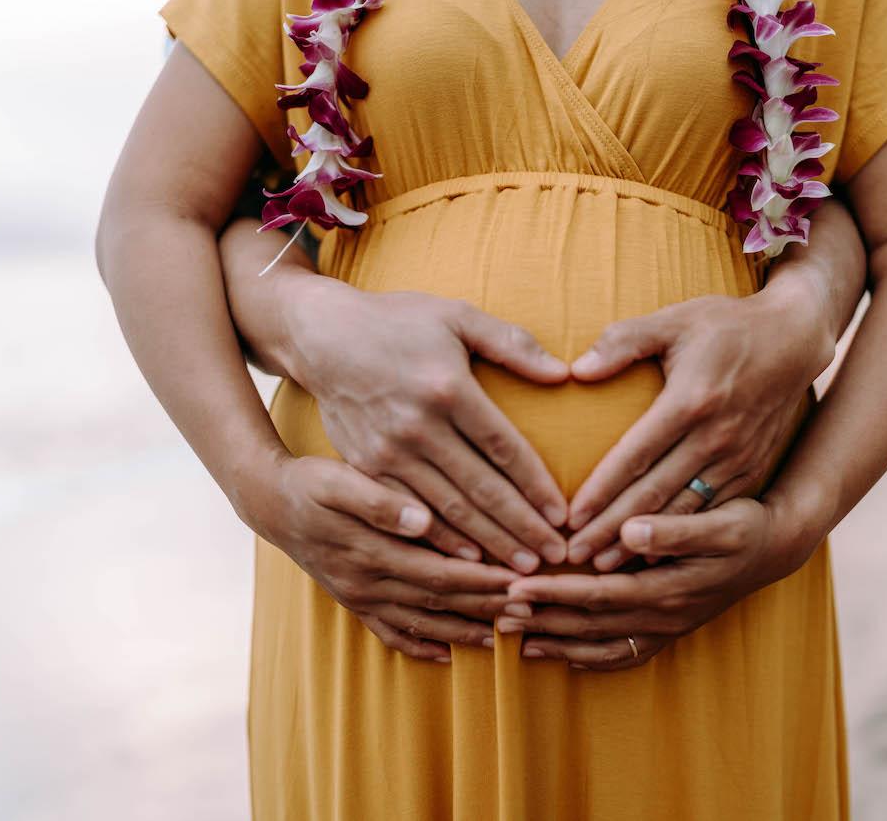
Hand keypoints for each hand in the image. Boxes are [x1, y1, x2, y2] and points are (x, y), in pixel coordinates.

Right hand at [234, 454, 522, 662]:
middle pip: (439, 602)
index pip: (440, 573)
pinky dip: (420, 647)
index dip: (481, 581)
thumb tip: (423, 519)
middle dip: (486, 609)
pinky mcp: (353, 602)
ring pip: (421, 623)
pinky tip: (448, 655)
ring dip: (463, 632)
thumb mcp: (338, 481)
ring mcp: (360, 597)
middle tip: (530, 613)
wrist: (269, 502)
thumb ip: (380, 502)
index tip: (520, 582)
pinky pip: (390, 633)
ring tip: (505, 638)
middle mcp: (367, 583)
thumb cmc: (310, 482)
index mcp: (370, 552)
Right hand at [279, 276, 570, 572]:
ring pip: (447, 510)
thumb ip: (512, 343)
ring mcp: (387, 451)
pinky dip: (441, 542)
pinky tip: (468, 563)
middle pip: (481, 489)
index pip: (504, 449)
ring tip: (522, 571)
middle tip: (556, 559)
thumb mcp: (457, 316)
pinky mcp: (363, 468)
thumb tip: (564, 373)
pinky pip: (408, 515)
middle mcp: (418, 426)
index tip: (564, 516)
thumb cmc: (398, 322)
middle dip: (521, 529)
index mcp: (448, 388)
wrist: (322, 335)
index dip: (537, 487)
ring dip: (488, 544)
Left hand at [497, 495, 824, 669]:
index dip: (555, 593)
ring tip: (515, 643)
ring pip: (601, 646)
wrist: (777, 547)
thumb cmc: (747, 526)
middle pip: (590, 625)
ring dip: (557, 645)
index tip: (515, 588)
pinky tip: (564, 658)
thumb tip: (631, 529)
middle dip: (542, 622)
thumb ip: (675, 528)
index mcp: (668, 589)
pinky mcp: (670, 630)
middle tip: (496, 616)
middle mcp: (664, 616)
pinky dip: (590, 660)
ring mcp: (667, 628)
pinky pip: (623, 655)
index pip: (598, 595)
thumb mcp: (721, 521)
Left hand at [565, 273, 835, 570]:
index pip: (636, 455)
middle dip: (611, 531)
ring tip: (602, 568)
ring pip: (682, 513)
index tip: (569, 517)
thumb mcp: (674, 320)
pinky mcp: (752, 472)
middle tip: (572, 557)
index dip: (601, 490)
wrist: (795, 340)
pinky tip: (651, 558)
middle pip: (654, 495)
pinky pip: (710, 513)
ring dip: (642, 545)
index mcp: (691, 400)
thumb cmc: (725, 325)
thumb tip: (578, 369)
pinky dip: (679, 539)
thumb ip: (623, 341)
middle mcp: (716, 437)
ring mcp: (738, 459)